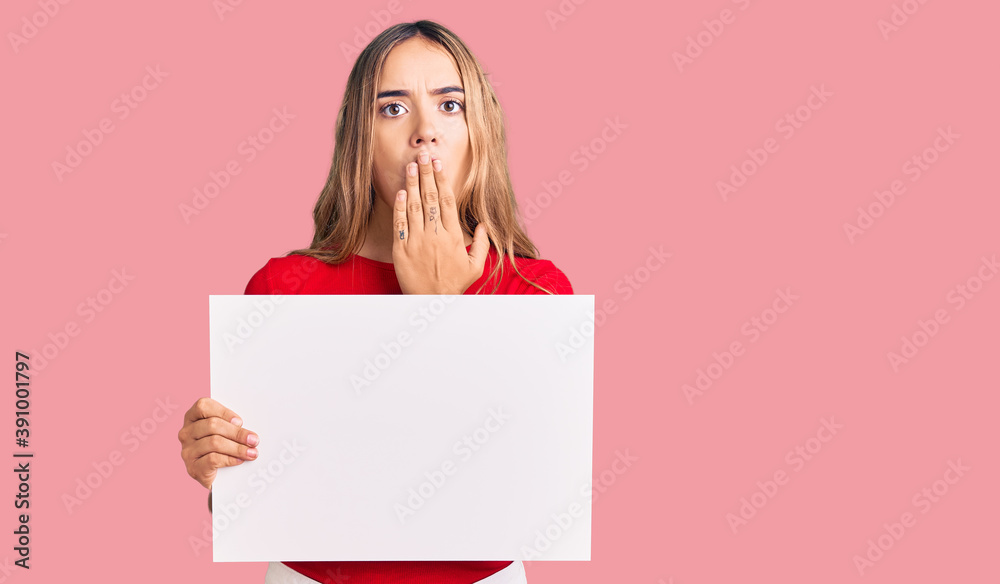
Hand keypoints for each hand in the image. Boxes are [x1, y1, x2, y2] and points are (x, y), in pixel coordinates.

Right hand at [178, 397, 258, 489]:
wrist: (218, 476)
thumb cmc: (222, 448)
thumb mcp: (225, 431)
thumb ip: (232, 424)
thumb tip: (248, 429)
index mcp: (192, 417)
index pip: (203, 406)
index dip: (223, 412)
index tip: (240, 421)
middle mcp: (186, 433)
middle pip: (212, 425)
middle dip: (236, 432)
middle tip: (253, 439)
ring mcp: (187, 451)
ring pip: (214, 443)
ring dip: (237, 448)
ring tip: (251, 452)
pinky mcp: (193, 468)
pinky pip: (213, 459)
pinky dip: (230, 459)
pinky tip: (239, 460)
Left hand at [392, 150, 488, 294]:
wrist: (431, 302)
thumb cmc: (454, 284)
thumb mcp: (475, 266)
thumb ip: (480, 244)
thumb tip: (484, 226)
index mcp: (452, 236)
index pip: (446, 201)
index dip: (442, 179)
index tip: (438, 163)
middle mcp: (434, 235)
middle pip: (430, 198)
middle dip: (426, 174)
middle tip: (422, 155)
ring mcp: (417, 241)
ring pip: (414, 207)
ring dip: (412, 184)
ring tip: (410, 166)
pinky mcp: (401, 250)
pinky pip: (400, 225)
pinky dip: (399, 208)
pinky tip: (400, 192)